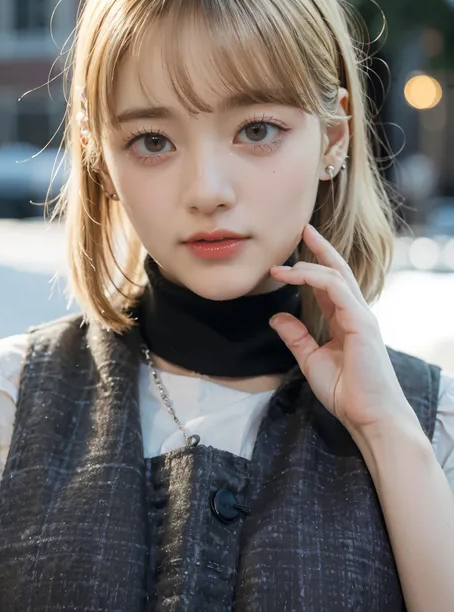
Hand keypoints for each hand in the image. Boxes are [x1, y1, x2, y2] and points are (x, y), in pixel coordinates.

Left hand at [269, 224, 415, 435]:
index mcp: (346, 321)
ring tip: (282, 265)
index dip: (312, 266)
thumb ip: (296, 337)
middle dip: (321, 249)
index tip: (292, 255)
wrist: (369, 416)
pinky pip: (338, 290)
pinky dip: (315, 279)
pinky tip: (296, 275)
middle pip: (339, 271)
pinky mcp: (362, 323)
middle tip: (303, 229)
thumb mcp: (311, 361)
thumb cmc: (347, 393)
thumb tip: (276, 317)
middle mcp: (356, 313)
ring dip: (308, 265)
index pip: (330, 285)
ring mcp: (361, 316)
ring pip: (337, 276)